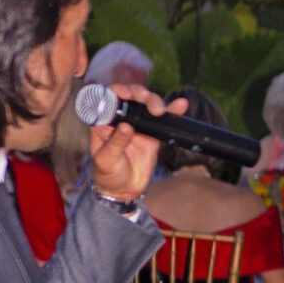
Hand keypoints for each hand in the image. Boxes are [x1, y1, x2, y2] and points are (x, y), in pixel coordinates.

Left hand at [88, 84, 175, 200]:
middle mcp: (120, 118)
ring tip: (160, 110)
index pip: (108, 98)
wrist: (123, 191)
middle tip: (146, 101)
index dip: (116, 91)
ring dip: (154, 101)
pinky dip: (172, 111)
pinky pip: (163, 120)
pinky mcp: (152, 133)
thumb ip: (115, 143)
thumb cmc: (107, 175)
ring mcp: (137, 124)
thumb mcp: (105, 160)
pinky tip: (180, 105)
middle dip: (139, 94)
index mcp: (103, 121)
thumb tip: (126, 127)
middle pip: (130, 97)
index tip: (125, 94)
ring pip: (147, 104)